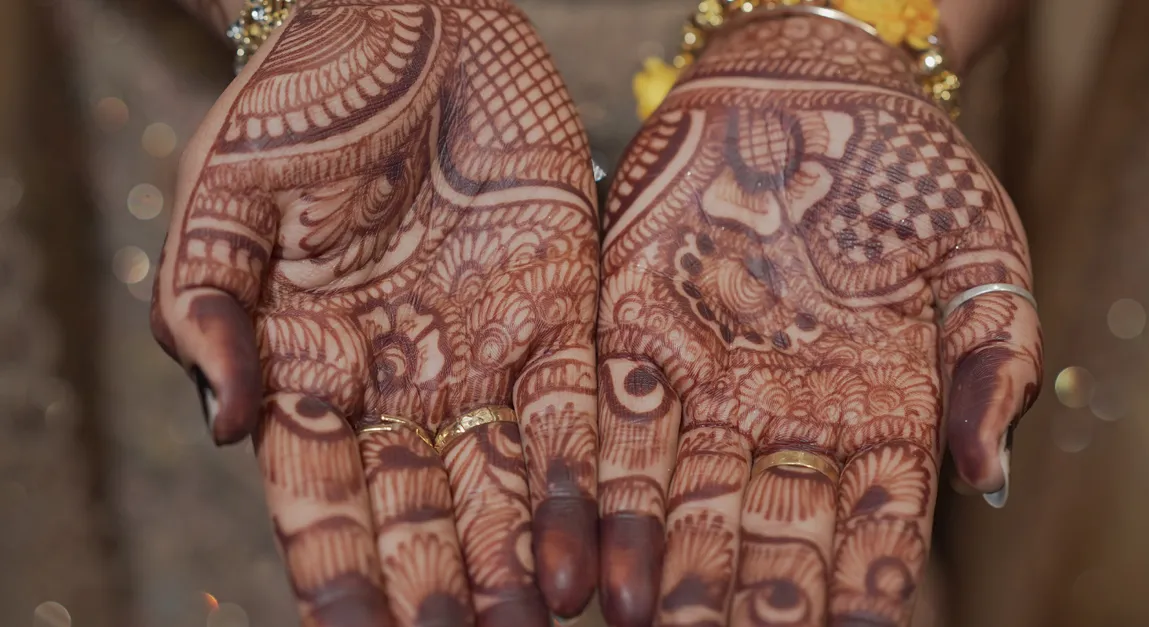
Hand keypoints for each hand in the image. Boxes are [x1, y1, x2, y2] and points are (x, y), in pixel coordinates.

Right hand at [150, 1, 599, 623]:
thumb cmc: (299, 104)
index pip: (323, 500)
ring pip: (504, 487)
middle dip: (439, 587)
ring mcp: (486, 355)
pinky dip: (583, 492)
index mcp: (315, 371)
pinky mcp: (563, 315)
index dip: (338, 573)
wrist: (405, 18)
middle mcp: (405, 384)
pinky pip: (578, 419)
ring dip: (517, 563)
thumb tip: (228, 431)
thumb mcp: (224, 202)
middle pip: (422, 513)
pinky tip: (591, 565)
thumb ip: (208, 314)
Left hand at [597, 14, 1041, 626]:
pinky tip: (594, 553)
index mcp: (875, 413)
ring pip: (684, 496)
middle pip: (769, 530)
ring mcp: (704, 380)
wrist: (812, 83)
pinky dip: (603, 489)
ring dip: (667, 565)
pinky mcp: (631, 330)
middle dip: (751, 600)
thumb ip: (991, 367)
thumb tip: (986, 480)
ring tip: (653, 625)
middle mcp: (784, 415)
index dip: (865, 587)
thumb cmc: (910, 171)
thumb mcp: (981, 258)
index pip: (873, 526)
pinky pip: (613, 422)